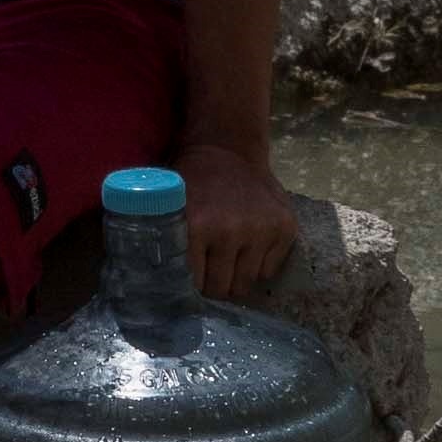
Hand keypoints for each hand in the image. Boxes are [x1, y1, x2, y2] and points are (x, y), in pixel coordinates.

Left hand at [177, 142, 297, 297]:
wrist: (227, 152)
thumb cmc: (193, 183)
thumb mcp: (171, 208)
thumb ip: (166, 242)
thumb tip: (156, 284)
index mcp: (199, 226)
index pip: (194, 283)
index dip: (190, 289)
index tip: (187, 290)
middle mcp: (232, 231)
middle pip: (223, 288)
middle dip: (213, 288)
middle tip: (208, 279)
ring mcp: (262, 231)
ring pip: (247, 282)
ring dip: (235, 278)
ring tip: (226, 265)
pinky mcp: (285, 229)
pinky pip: (269, 270)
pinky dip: (257, 266)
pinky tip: (247, 250)